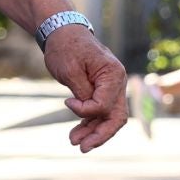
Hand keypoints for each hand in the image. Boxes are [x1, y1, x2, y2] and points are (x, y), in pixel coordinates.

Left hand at [44, 26, 126, 152]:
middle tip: (82, 148)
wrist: (62, 32)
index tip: (67, 102)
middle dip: (99, 135)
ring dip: (94, 132)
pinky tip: (78, 133)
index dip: (86, 111)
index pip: (105, 105)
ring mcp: (112, 87)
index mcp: (113, 74)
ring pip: (109, 118)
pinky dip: (90, 122)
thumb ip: (82, 94)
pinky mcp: (103, 90)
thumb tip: (88, 113)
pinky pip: (101, 112)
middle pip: (116, 117)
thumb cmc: (65, 47)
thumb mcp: (70, 70)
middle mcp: (117, 82)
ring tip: (74, 142)